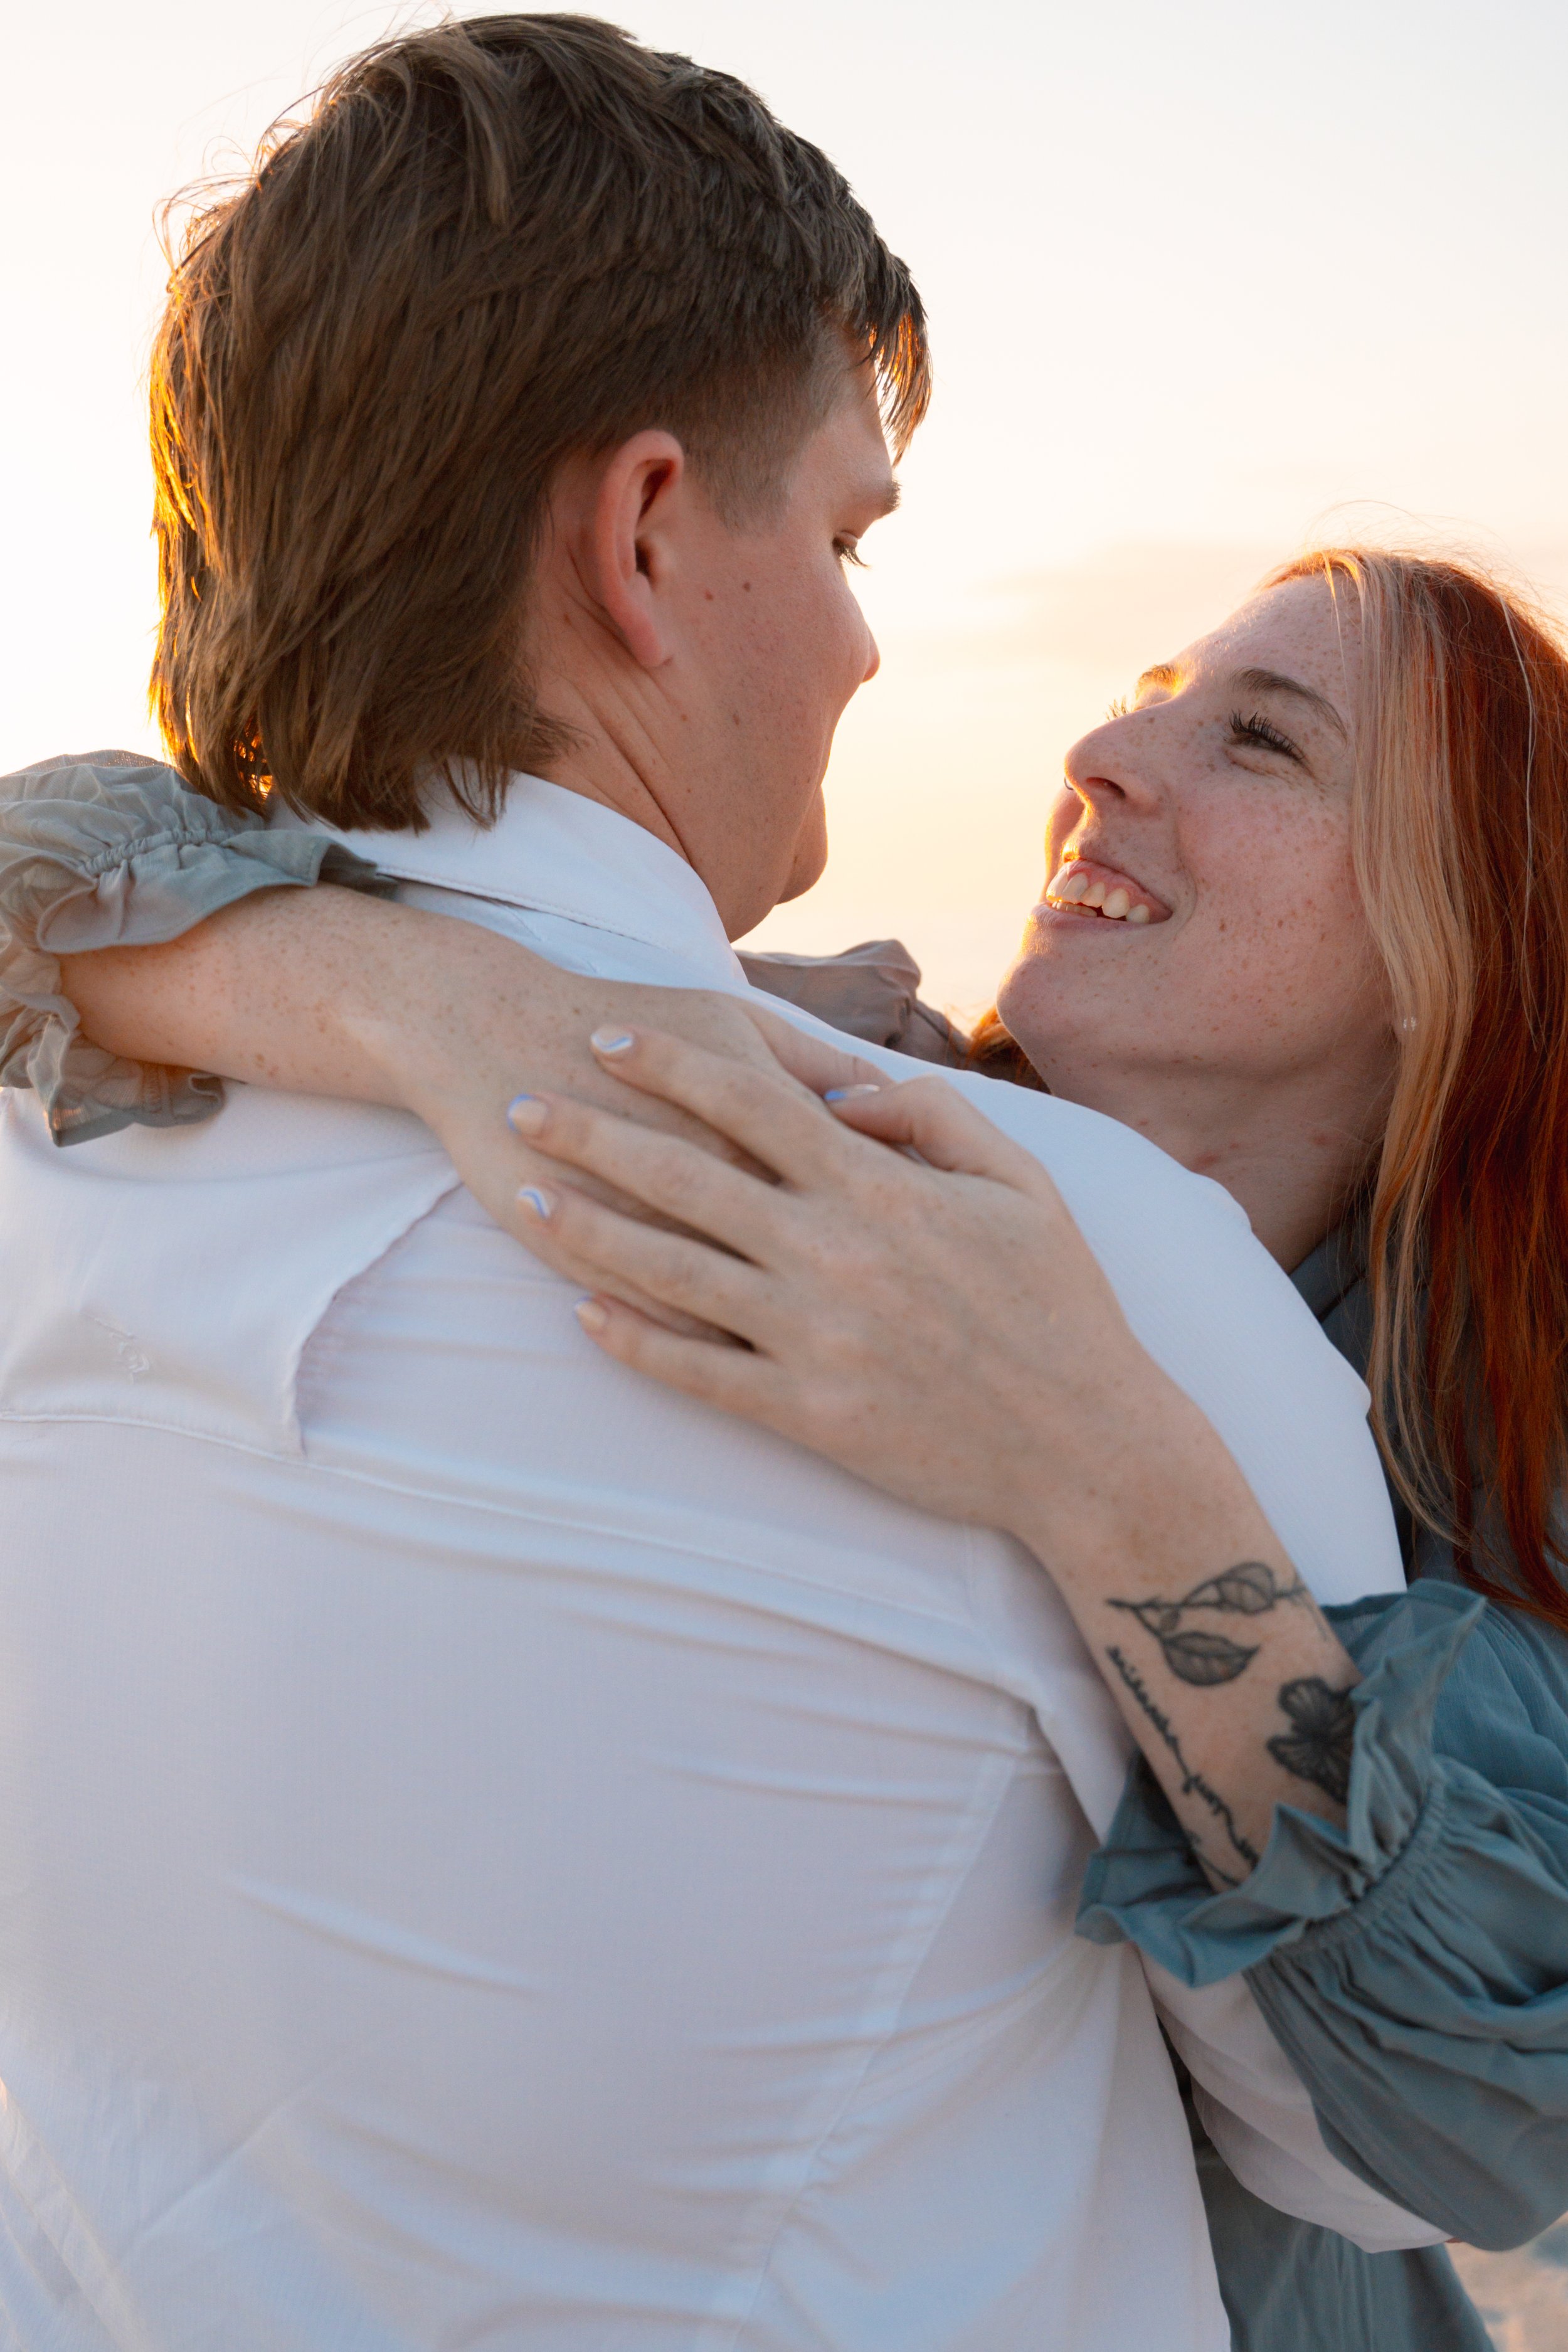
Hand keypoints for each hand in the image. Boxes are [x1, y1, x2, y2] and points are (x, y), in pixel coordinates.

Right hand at [395, 978, 887, 1325]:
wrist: (489, 1030)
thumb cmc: (627, 1019)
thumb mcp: (735, 1022)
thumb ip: (815, 1065)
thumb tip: (877, 1106)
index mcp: (768, 1119)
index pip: (863, 1190)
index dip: (906, 1230)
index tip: (936, 1262)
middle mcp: (722, 1183)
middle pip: (822, 1266)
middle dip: (877, 1309)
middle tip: (911, 1333)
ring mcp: (658, 1232)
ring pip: (750, 1319)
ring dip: (805, 1349)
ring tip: (846, 1369)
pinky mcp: (600, 1269)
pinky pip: (673, 1344)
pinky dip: (717, 1364)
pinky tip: (758, 1378)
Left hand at [496, 1022, 1175, 1539]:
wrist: (1087, 1446)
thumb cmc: (1061, 1305)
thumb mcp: (1023, 1182)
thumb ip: (933, 1119)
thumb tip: (844, 1093)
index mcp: (880, 1190)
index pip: (749, 1103)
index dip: (670, 1064)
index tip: (606, 1037)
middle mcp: (831, 1254)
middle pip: (683, 1176)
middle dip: (593, 1133)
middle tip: (520, 1102)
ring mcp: (810, 1337)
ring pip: (670, 1270)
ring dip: (587, 1230)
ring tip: (524, 1195)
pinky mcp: (804, 1412)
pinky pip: (696, 1371)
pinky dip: (632, 1342)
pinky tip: (581, 1314)